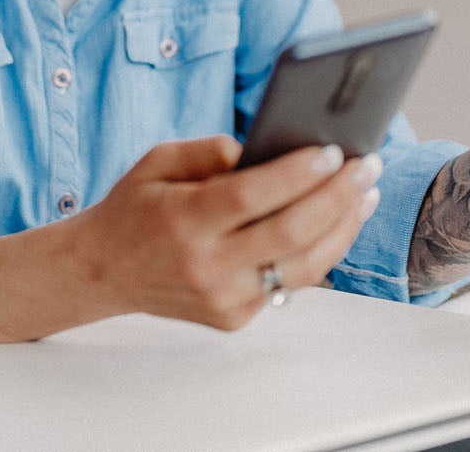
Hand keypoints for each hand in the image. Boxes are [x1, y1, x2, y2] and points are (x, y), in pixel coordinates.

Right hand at [71, 135, 382, 329]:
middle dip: (337, 197)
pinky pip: (287, 284)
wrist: (101, 271)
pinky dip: (317, 252)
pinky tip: (336, 223)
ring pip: (301, 267)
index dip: (297, 174)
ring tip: (365, 194)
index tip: (333, 151)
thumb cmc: (136, 207)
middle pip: (289, 233)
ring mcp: (222, 300)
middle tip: (368, 167)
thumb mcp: (159, 160)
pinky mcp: (232, 319)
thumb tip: (272, 150)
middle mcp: (205, 266)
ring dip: (342, 229)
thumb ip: (214, 150)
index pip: (252, 196)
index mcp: (183, 221)